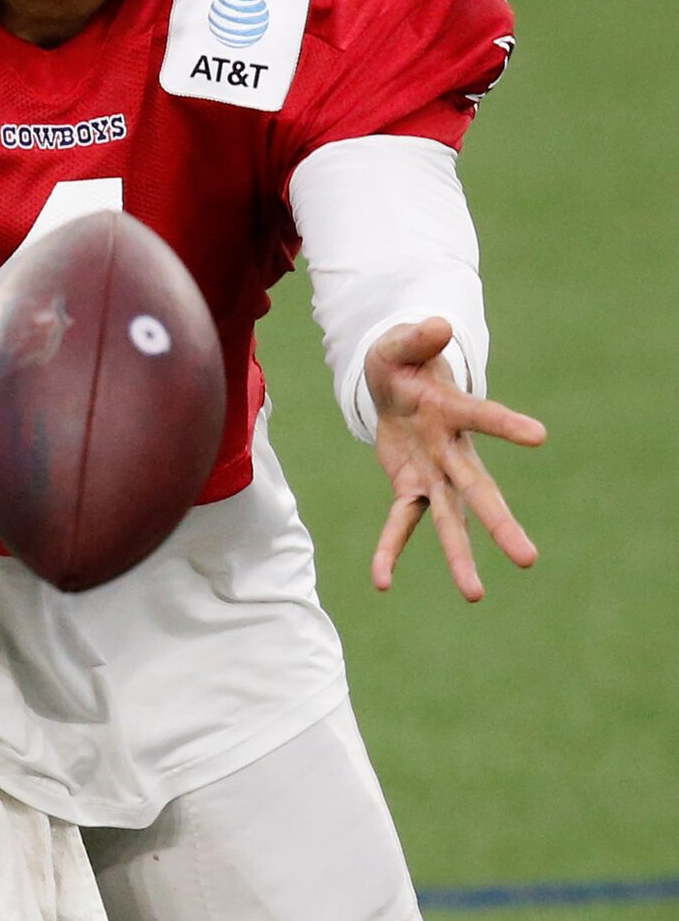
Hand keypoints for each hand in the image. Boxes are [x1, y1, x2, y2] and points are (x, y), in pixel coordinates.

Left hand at [365, 316, 544, 600]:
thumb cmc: (403, 362)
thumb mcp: (399, 345)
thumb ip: (415, 338)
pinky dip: (389, 550)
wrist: (394, 384)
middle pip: (478, 489)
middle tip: (528, 559)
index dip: (506, 424)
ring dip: (459, 556)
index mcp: (453, 410)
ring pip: (450, 518)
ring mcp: (433, 472)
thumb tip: (436, 324)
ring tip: (475, 595)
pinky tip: (380, 583)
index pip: (483, 415)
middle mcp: (451, 449)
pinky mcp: (409, 486)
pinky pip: (400, 522)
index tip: (539, 435)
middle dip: (500, 524)